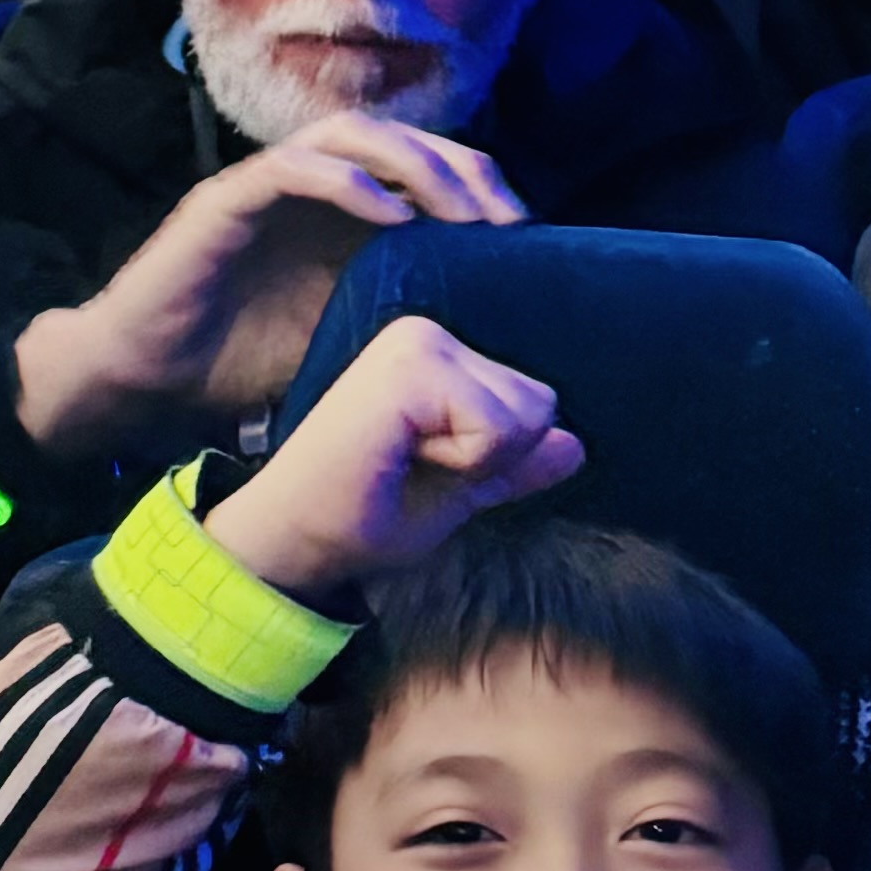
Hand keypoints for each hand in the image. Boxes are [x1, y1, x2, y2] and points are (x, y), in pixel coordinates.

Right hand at [13, 123, 525, 463]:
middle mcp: (312, 188)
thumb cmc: (244, 364)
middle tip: (504, 221)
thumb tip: (497, 336)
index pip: (427, 166)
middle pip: (401, 138)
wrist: (148, 379)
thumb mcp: (351, 340)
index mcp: (346, 215)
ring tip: (457, 211)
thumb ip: (407, 315)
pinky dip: (347, 181)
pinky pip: (290, 166)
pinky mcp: (225, 200)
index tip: (525, 237)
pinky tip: (390, 216)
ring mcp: (267, 187)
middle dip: (462, 169)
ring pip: (350, 134)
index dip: (481, 186)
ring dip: (415, 162)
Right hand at [202, 316, 581, 610]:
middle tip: (412, 468)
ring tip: (402, 461)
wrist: (296, 539)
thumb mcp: (456, 491)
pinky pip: (498, 428)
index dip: (494, 460)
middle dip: (492, 457)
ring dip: (476, 460)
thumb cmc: (360, 517)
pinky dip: (465, 461)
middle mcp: (425, 331)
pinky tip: (398, 455)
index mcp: (434, 353)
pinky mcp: (410, 368)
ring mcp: (416, 342)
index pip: (535, 404)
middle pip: (540, 405)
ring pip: (527, 414)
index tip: (422, 468)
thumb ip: (511, 465)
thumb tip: (574, 447)